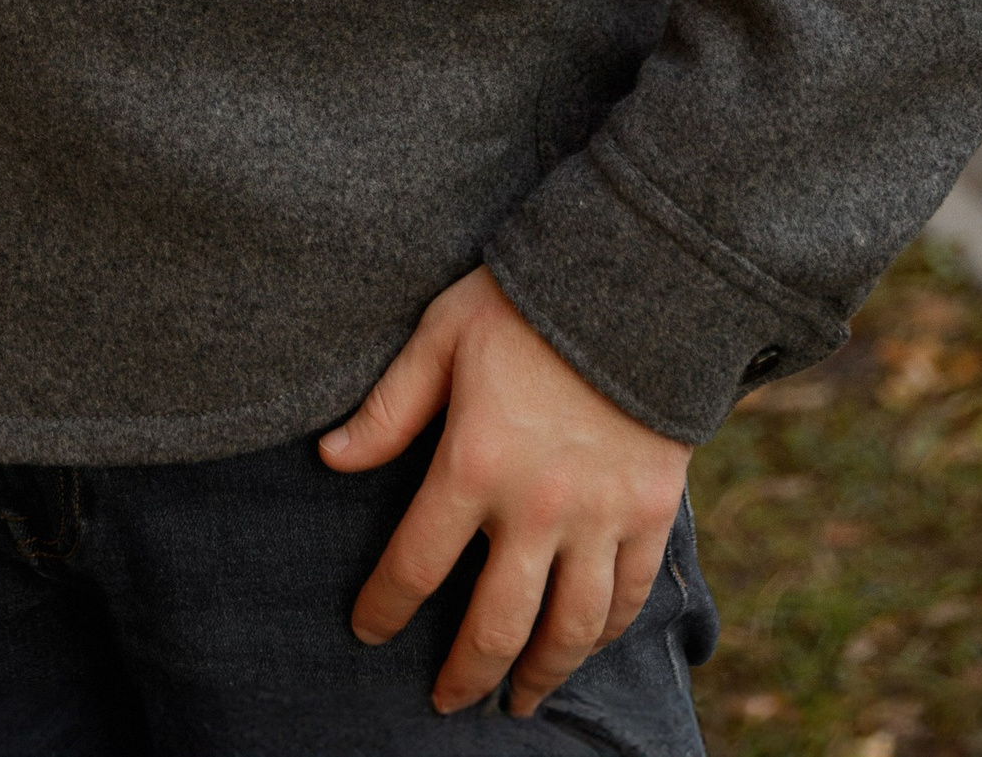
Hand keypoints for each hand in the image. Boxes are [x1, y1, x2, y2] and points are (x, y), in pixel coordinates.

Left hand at [320, 268, 690, 716]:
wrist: (636, 279)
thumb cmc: (526, 300)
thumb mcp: (442, 335)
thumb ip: (389, 407)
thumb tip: (330, 459)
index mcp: (473, 463)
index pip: (414, 565)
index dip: (383, 607)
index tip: (367, 630)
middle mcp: (537, 507)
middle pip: (495, 625)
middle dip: (465, 673)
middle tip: (446, 701)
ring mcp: (600, 516)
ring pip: (568, 629)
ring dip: (539, 675)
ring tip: (517, 699)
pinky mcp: (651, 511)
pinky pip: (629, 595)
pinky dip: (605, 632)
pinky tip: (582, 646)